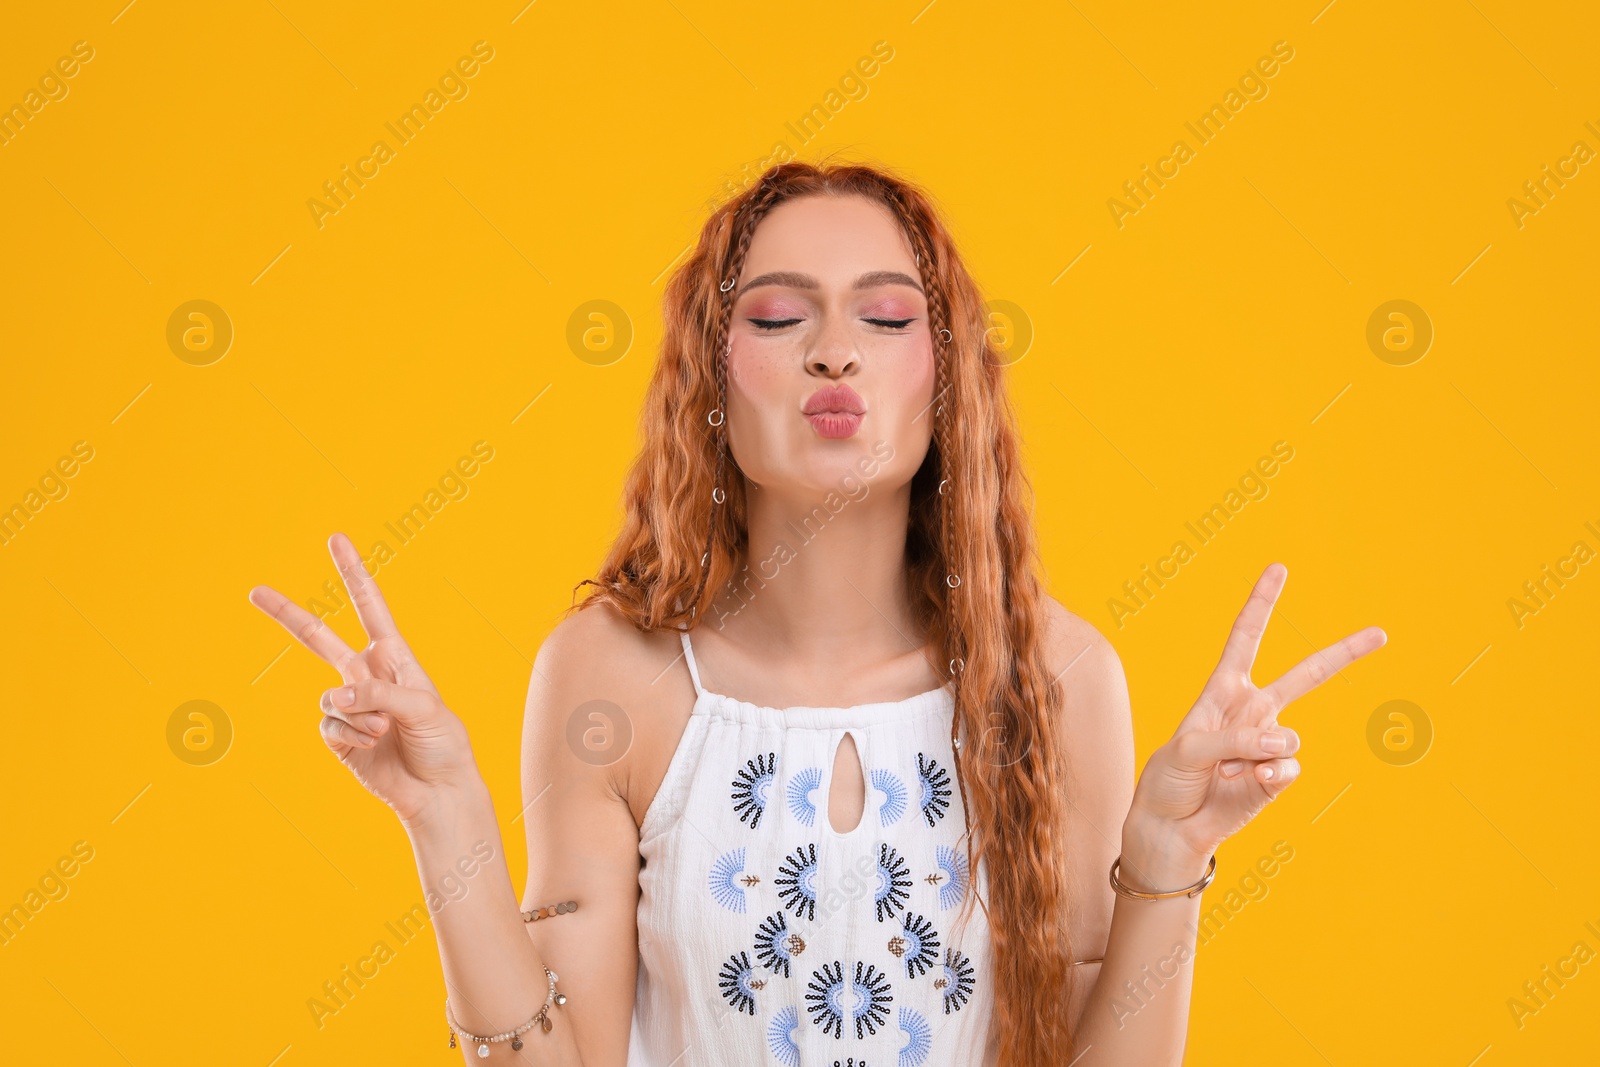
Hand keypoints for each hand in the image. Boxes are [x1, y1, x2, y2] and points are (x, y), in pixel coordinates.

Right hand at [248, 533, 479, 826]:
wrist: (437, 790)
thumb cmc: (442, 742)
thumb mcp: (423, 707)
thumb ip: (379, 694)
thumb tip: (334, 695)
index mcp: (394, 657)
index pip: (370, 607)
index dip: (353, 573)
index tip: (337, 540)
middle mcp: (367, 676)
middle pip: (319, 638)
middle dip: (288, 615)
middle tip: (255, 591)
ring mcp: (350, 705)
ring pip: (331, 697)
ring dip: (358, 715)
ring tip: (385, 731)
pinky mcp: (339, 735)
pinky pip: (329, 725)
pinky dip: (351, 735)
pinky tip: (373, 746)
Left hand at [1122, 563, 1385, 882]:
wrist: (1170, 827)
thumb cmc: (1169, 780)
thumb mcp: (1187, 747)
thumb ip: (1233, 739)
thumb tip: (1283, 744)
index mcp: (1224, 691)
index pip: (1245, 639)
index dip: (1261, 604)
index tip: (1279, 569)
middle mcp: (1253, 713)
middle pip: (1304, 675)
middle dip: (1343, 654)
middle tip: (1380, 633)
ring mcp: (1268, 746)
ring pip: (1286, 737)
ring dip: (1254, 754)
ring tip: (1225, 770)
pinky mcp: (1276, 778)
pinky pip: (1286, 768)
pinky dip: (1266, 775)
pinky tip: (1246, 783)